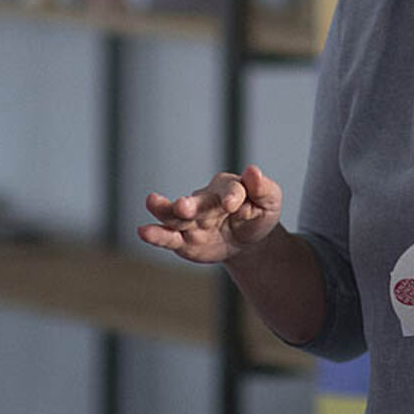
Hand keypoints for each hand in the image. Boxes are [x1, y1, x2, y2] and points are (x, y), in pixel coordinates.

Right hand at [138, 165, 281, 264]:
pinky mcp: (183, 241)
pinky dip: (156, 235)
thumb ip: (263, 188)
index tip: (233, 204)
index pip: (230, 189)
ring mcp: (191, 221)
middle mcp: (205, 201)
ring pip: (174, 216)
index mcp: (228, 188)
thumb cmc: (258, 215)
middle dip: (190, 204)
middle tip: (183, 206)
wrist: (247, 242)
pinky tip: (143, 231)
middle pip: (196, 201)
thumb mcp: (270, 202)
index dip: (231, 196)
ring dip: (164, 210)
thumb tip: (253, 170)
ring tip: (151, 201)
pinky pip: (169, 238)